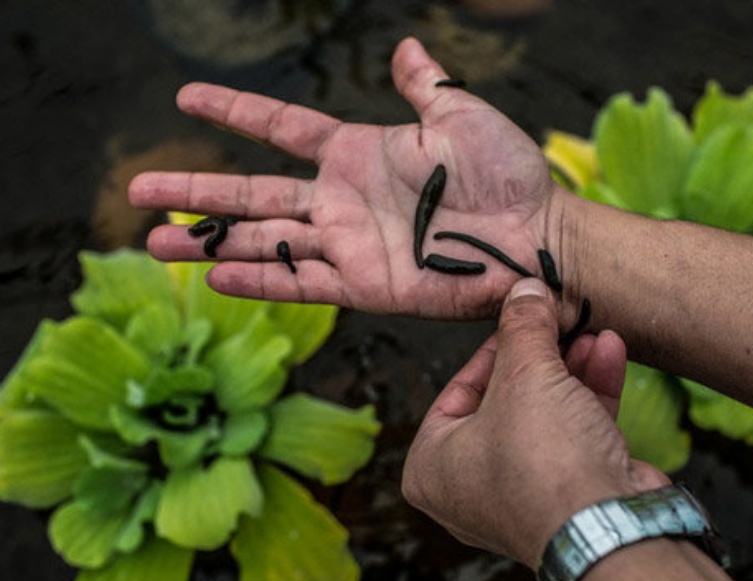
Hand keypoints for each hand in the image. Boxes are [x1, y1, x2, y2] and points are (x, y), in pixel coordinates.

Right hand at [129, 37, 557, 318]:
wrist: (536, 236)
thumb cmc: (507, 173)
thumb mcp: (461, 116)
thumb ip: (424, 87)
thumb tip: (406, 48)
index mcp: (357, 154)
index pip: (280, 130)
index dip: (234, 114)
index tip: (186, 99)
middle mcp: (341, 200)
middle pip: (252, 193)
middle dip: (196, 192)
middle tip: (140, 190)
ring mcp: (349, 245)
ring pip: (265, 241)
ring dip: (210, 243)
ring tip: (156, 242)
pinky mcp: (365, 285)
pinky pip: (302, 282)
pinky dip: (261, 280)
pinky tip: (218, 275)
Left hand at [401, 278, 669, 567]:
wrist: (609, 526)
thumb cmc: (542, 459)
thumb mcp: (523, 373)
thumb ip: (521, 326)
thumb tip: (524, 291)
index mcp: (432, 465)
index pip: (457, 390)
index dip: (493, 347)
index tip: (518, 317)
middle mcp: (471, 485)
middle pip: (506, 399)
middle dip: (540, 353)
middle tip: (556, 318)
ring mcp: (522, 493)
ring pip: (544, 413)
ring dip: (571, 367)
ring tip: (590, 329)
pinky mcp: (568, 494)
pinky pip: (574, 433)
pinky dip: (591, 393)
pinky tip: (609, 352)